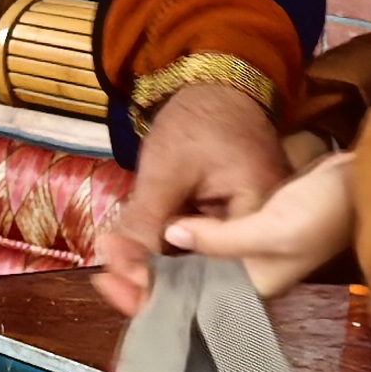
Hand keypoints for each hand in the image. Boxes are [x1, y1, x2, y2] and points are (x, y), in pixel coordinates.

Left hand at [91, 81, 291, 313]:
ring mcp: (250, 230)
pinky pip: (201, 245)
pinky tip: (135, 246)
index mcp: (261, 225)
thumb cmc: (202, 120)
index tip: (115, 284)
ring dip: (157, 264)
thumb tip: (123, 271)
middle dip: (153, 279)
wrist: (222, 82)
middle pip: (205, 279)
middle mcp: (263, 237)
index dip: (160, 290)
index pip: (210, 280)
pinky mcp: (234, 220)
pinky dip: (168, 246)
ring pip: (199, 264)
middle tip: (107, 278)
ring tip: (114, 263)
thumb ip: (147, 224)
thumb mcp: (168, 172)